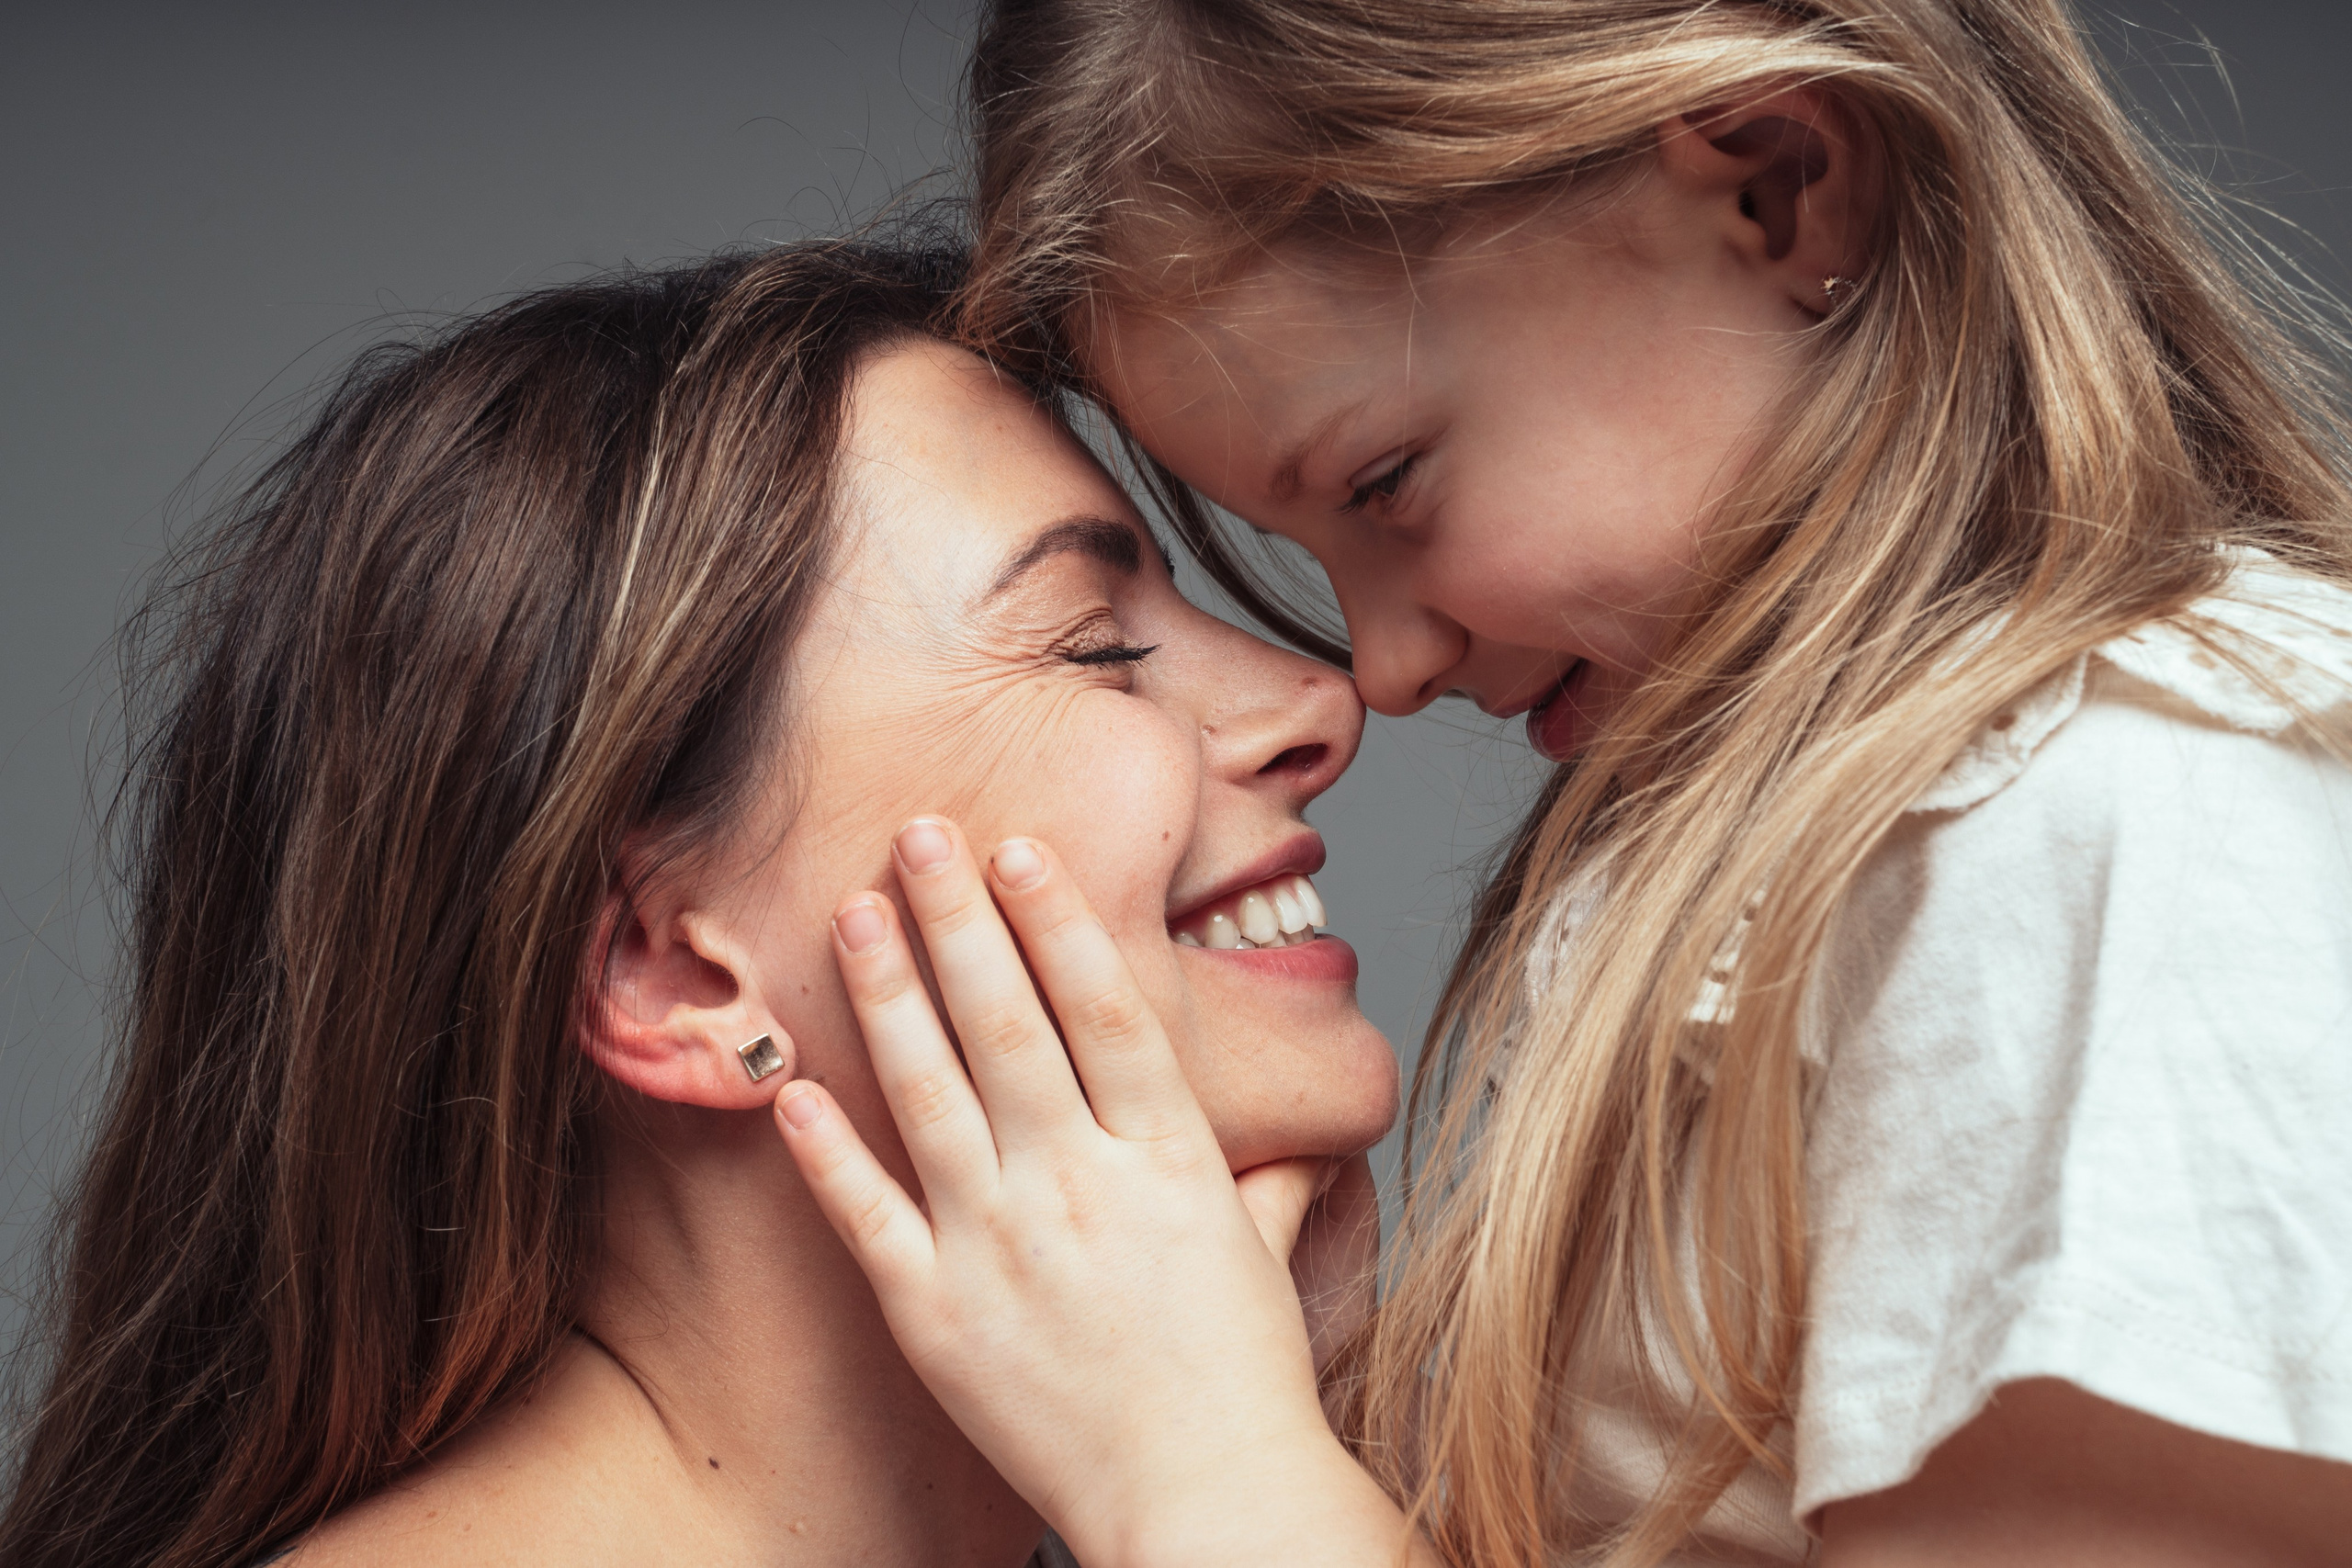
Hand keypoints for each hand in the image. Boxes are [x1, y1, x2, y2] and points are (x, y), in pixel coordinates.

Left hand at [770, 818, 1420, 1567]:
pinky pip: (868, 1213)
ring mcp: (1001, 1246)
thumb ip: (1263, 1181)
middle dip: (959, 918)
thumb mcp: (1261, 1258)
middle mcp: (1080, 1184)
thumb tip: (1294, 1139)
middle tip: (919, 833)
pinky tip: (793, 1081)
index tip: (1020, 848)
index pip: (1104, 1008)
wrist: (1204, 1500)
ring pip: (930, 1091)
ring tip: (856, 910)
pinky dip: (827, 1147)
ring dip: (890, 992)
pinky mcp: (936, 1313)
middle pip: (1007, 1022)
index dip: (1058, 920)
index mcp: (1169, 1158)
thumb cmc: (1240, 1384)